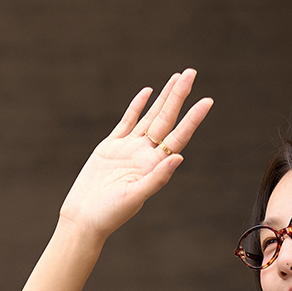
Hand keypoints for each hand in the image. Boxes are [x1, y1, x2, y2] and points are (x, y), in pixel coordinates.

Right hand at [58, 69, 212, 240]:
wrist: (84, 217)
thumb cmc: (110, 214)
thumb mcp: (135, 196)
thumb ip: (157, 178)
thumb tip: (178, 157)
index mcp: (154, 167)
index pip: (179, 137)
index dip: (193, 118)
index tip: (207, 101)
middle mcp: (145, 155)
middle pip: (166, 120)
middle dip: (178, 96)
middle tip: (192, 73)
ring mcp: (129, 149)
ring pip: (150, 116)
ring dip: (164, 98)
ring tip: (177, 78)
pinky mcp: (111, 147)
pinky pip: (127, 121)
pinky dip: (137, 106)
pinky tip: (147, 92)